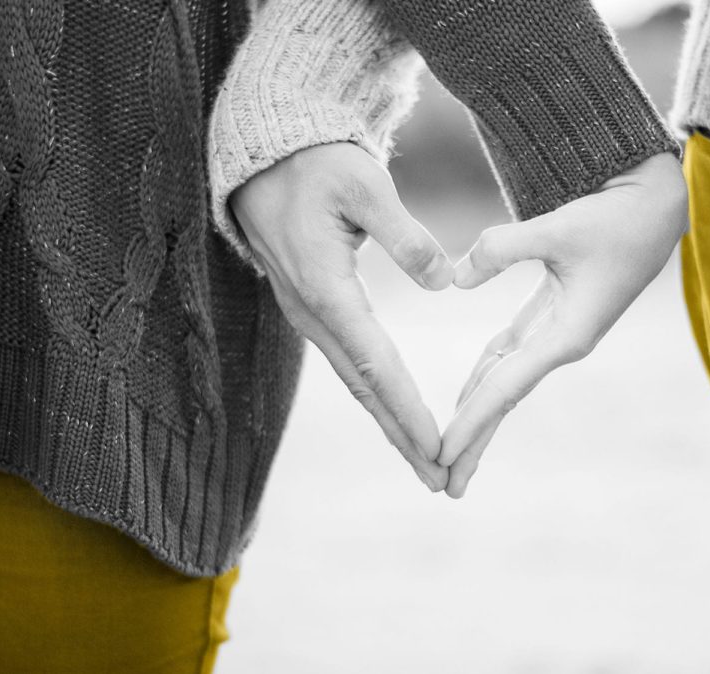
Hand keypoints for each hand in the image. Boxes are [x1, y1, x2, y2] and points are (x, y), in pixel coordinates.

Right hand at [229, 142, 453, 490]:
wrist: (264, 156)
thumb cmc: (315, 164)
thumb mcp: (364, 185)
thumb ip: (404, 234)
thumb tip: (444, 282)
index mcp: (326, 288)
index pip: (375, 363)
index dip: (408, 408)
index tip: (438, 447)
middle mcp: (312, 312)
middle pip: (364, 389)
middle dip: (402, 437)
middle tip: (440, 481)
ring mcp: (308, 314)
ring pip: (355, 381)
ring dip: (390, 423)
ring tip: (426, 462)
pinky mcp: (313, 308)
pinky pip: (348, 362)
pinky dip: (376, 395)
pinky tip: (396, 414)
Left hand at [440, 153, 687, 497]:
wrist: (658, 204)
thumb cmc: (617, 217)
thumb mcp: (559, 227)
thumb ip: (502, 249)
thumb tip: (454, 280)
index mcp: (567, 336)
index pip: (505, 389)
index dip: (470, 423)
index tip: (440, 455)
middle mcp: (562, 343)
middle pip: (504, 401)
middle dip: (473, 441)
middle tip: (441, 485)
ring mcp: (558, 332)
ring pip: (505, 381)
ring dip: (477, 415)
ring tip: (448, 453)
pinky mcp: (554, 314)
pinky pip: (510, 355)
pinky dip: (485, 376)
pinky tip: (466, 396)